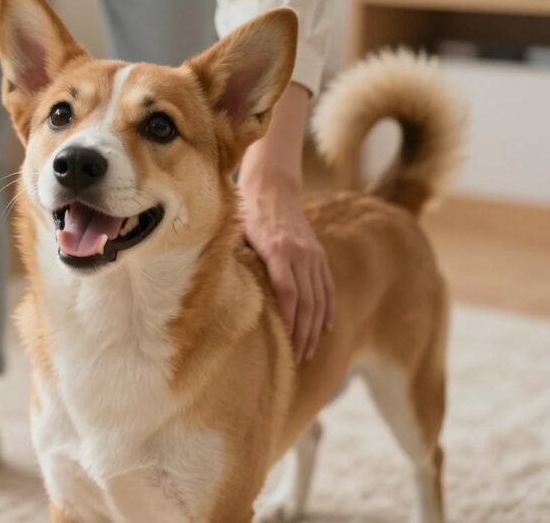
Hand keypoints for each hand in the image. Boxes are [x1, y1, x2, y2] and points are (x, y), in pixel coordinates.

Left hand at [241, 180, 333, 362]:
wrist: (273, 188)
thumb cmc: (246, 214)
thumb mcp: (235, 235)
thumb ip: (236, 263)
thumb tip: (222, 295)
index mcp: (277, 250)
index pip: (288, 293)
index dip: (289, 321)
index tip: (285, 346)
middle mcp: (300, 254)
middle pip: (307, 302)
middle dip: (303, 334)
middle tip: (297, 360)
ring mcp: (312, 254)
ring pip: (319, 298)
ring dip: (315, 328)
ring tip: (309, 352)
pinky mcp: (319, 254)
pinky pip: (327, 286)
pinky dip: (328, 309)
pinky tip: (325, 328)